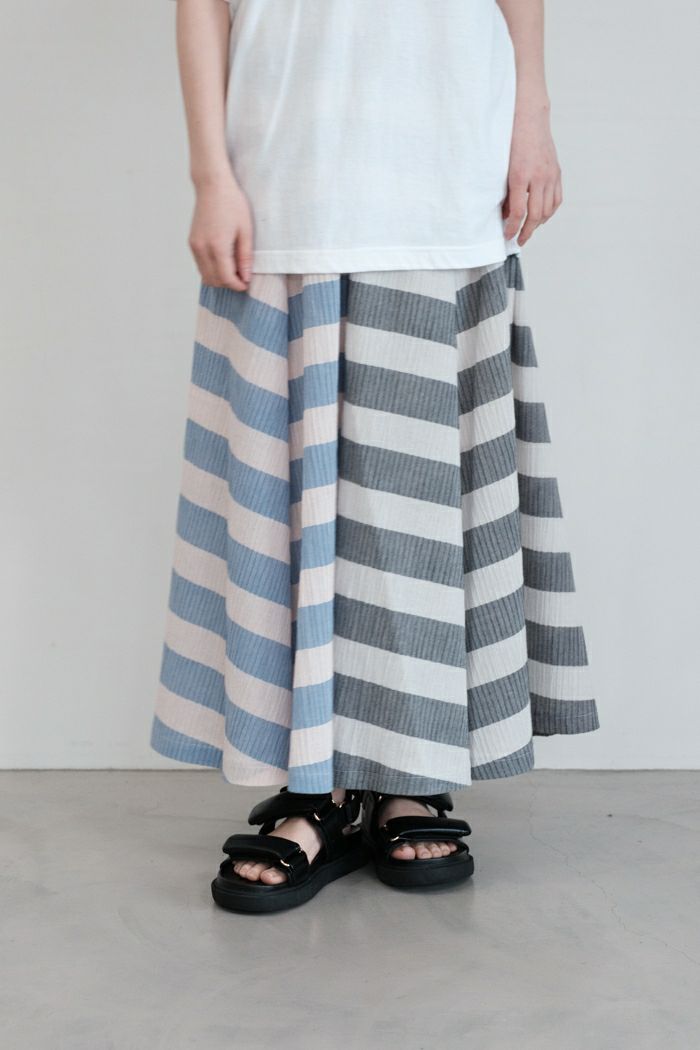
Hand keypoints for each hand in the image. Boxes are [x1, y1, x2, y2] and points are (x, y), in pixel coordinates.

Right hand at [188, 174, 253, 289]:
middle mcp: (202, 249)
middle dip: (228, 284)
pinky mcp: (192, 242)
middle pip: (214, 281)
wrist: (212, 185)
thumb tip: (245, 278)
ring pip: (205, 276)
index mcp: (217, 246)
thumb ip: (245, 257)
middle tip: (242, 277)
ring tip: (234, 268)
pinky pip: (200, 265)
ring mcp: (194, 246)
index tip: (247, 284)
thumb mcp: (245, 231)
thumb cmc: (232, 204)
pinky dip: (211, 269)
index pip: (226, 278)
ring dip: (219, 278)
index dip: (238, 285)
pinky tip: (224, 261)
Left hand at [502, 101, 562, 246]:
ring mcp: (550, 175)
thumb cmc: (511, 141)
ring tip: (529, 230)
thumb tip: (504, 213)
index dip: (512, 228)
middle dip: (526, 231)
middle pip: (536, 215)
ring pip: (548, 209)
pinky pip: (557, 199)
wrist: (529, 118)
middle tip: (519, 241)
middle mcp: (539, 177)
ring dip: (539, 223)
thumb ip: (505, 190)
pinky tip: (542, 216)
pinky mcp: (557, 172)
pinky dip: (550, 211)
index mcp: (521, 175)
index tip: (507, 236)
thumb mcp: (502, 167)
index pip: (519, 211)